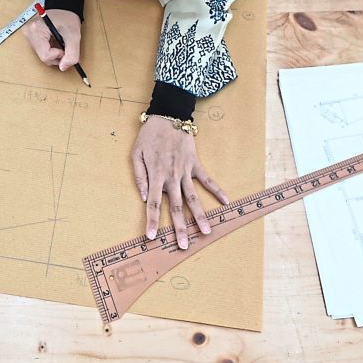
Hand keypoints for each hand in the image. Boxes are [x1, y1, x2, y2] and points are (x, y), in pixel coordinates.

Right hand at [22, 9, 80, 71]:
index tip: (65, 48)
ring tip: (59, 42)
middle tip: (64, 46)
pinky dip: (49, 49)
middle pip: (43, 56)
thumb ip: (71, 54)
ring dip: (53, 53)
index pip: (45, 55)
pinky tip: (54, 41)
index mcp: (36, 30)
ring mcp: (28, 34)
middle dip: (56, 56)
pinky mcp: (31, 35)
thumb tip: (63, 67)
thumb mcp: (74, 35)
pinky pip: (40, 50)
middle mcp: (29, 32)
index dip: (58, 56)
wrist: (63, 5)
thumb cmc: (67, 16)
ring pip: (42, 55)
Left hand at [131, 117, 228, 249]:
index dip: (151, 221)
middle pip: (176, 207)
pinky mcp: (195, 164)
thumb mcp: (136, 154)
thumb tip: (142, 196)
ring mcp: (185, 171)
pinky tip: (226, 202)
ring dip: (200, 216)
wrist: (167, 116)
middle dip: (180, 228)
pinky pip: (207, 179)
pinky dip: (217, 190)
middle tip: (184, 246)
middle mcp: (172, 177)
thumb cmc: (149, 136)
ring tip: (206, 231)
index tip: (151, 237)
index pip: (152, 204)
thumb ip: (139, 176)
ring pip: (193, 198)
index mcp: (156, 176)